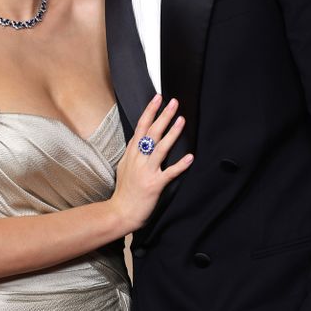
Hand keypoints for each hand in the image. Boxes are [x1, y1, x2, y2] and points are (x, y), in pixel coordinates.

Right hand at [110, 95, 192, 234]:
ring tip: (182, 120)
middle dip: (163, 116)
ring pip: (160, 148)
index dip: (150, 112)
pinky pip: (169, 173)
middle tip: (174, 102)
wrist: (120, 212)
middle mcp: (138, 159)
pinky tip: (190, 157)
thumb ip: (133, 153)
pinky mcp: (154, 185)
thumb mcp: (124, 167)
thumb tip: (140, 140)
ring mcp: (146, 172)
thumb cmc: (124, 191)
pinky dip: (180, 165)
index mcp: (132, 154)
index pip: (141, 127)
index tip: (158, 98)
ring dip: (172, 134)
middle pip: (151, 133)